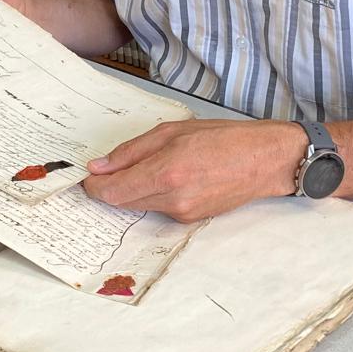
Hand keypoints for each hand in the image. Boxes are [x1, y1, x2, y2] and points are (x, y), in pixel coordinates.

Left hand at [83, 119, 307, 220]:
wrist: (264, 161)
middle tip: (111, 167)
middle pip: (121, 201)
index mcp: (165, 172)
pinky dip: (154, 194)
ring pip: (139, 205)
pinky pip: (159, 208)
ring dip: (134, 189)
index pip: (111, 191)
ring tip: (153, 165)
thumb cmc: (223, 138)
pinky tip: (172, 176)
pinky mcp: (190, 220)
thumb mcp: (172, 131)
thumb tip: (99, 167)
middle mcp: (172, 199)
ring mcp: (182, 214)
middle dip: (111, 186)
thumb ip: (131, 151)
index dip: (93, 185)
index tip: (88, 174)